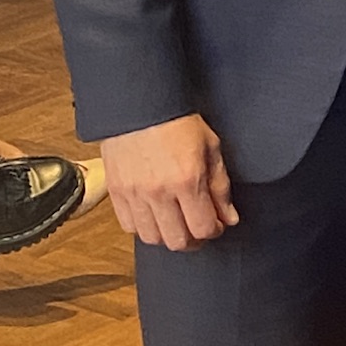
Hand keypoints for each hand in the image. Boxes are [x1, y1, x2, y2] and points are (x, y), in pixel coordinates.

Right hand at [101, 113, 237, 250]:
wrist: (140, 104)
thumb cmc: (178, 121)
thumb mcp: (211, 147)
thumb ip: (220, 186)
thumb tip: (229, 217)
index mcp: (187, 180)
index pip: (203, 228)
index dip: (214, 230)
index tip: (217, 224)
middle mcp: (159, 193)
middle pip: (177, 241)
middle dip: (194, 239)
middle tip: (199, 227)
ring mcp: (134, 195)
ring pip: (152, 239)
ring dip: (168, 235)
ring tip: (177, 222)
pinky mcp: (116, 193)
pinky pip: (129, 226)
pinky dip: (144, 227)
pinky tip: (155, 214)